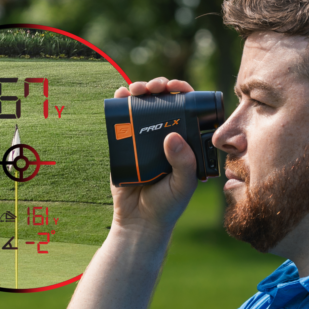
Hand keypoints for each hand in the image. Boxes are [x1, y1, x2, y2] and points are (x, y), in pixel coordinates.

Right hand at [110, 78, 197, 236]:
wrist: (139, 221)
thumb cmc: (168, 204)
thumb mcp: (183, 184)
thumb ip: (183, 162)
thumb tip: (172, 136)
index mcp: (186, 142)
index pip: (188, 109)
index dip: (184, 92)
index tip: (176, 87)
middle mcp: (166, 135)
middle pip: (164, 102)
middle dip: (160, 87)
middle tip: (155, 87)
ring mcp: (144, 138)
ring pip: (143, 106)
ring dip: (140, 90)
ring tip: (136, 88)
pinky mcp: (125, 143)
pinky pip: (122, 119)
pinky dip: (121, 103)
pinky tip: (120, 94)